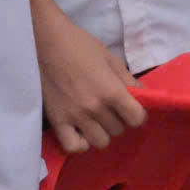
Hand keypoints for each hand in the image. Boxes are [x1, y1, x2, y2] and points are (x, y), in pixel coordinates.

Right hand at [30, 0, 145, 152]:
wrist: (45, 42)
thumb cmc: (80, 45)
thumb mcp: (110, 58)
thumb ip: (128, 80)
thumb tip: (144, 95)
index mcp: (111, 90)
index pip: (137, 118)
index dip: (138, 114)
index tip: (132, 108)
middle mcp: (95, 108)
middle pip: (119, 129)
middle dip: (119, 119)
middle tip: (111, 107)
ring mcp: (75, 117)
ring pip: (100, 141)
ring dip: (102, 131)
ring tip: (96, 118)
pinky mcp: (57, 121)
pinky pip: (73, 147)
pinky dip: (81, 143)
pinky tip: (82, 130)